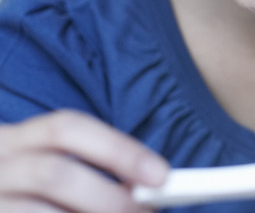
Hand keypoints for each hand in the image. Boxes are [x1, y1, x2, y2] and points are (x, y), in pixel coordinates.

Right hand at [0, 110, 168, 212]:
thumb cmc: (26, 189)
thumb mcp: (43, 164)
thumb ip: (87, 167)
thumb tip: (150, 184)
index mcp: (13, 139)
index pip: (66, 128)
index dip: (117, 149)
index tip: (161, 175)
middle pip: (54, 174)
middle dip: (108, 197)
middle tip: (143, 211)